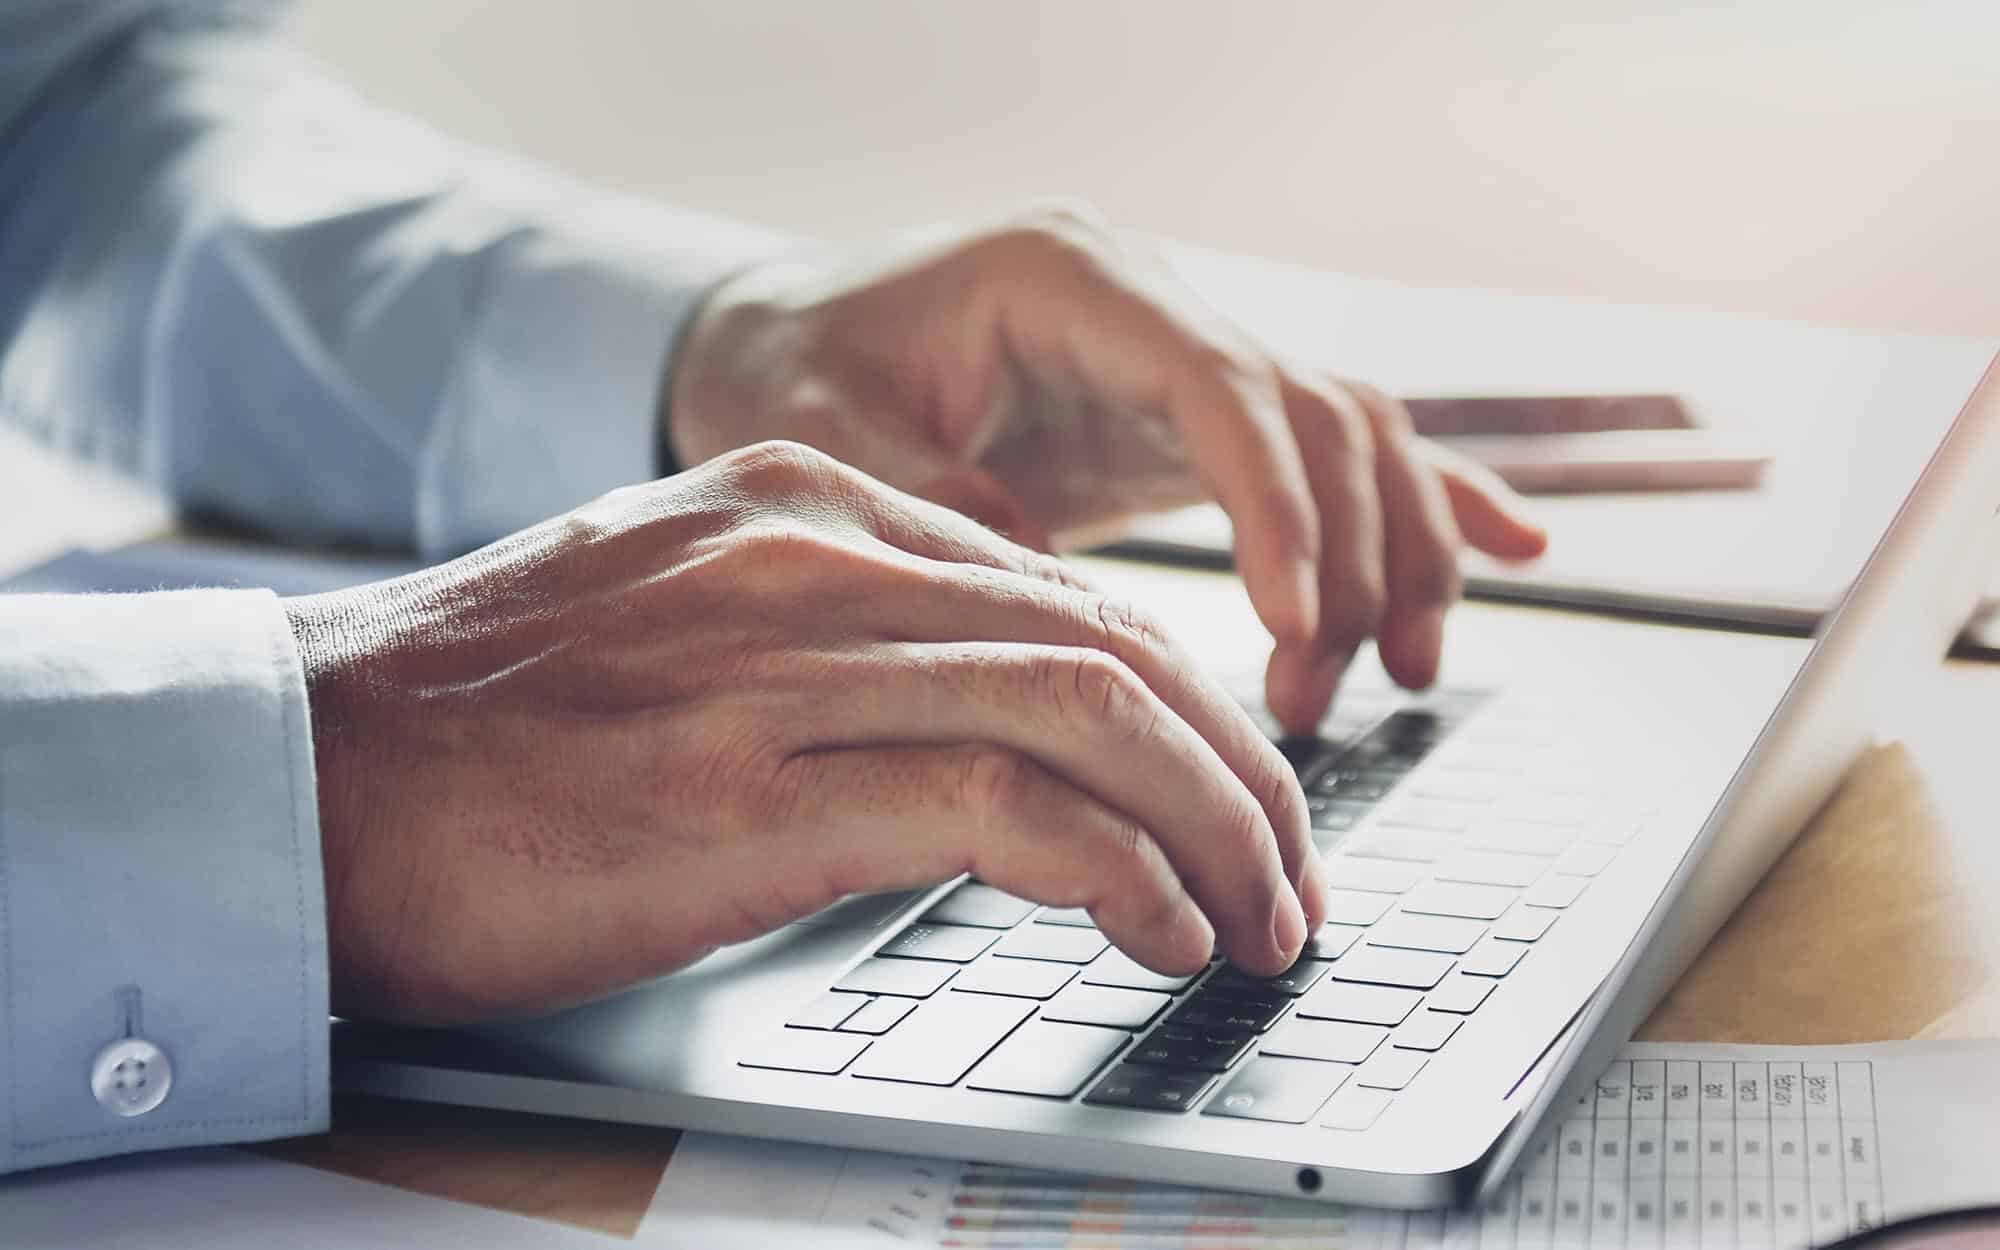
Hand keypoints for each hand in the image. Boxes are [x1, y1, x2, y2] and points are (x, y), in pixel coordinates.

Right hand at [289, 443, 1324, 1024]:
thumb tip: (975, 726)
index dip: (1186, 698)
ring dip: (1216, 822)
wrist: (301, 780)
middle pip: (1108, 639)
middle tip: (1297, 865)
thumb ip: (823, 640)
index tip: (1237, 788)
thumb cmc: (480, 731)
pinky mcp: (753, 785)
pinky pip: (1005, 807)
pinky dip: (1120, 871)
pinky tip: (1162, 929)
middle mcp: (806, 557)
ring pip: (1088, 708)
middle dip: (1239, 765)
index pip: (1059, 589)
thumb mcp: (673, 626)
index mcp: (795, 505)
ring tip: (1266, 914)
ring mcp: (781, 662)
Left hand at [668, 205, 1547, 734]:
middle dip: (1353, 558)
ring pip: (1351, 430)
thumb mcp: (825, 437)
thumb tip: (1060, 603)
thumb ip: (937, 505)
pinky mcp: (1190, 410)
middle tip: (1321, 697)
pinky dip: (1423, 499)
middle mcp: (1150, 299)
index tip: (1297, 629)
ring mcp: (1181, 348)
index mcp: (1070, 278)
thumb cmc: (788, 373)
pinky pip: (1330, 448)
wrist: (779, 333)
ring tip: (1407, 673)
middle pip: (1317, 413)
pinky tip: (1512, 549)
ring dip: (1402, 549)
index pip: (1222, 388)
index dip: (1278, 511)